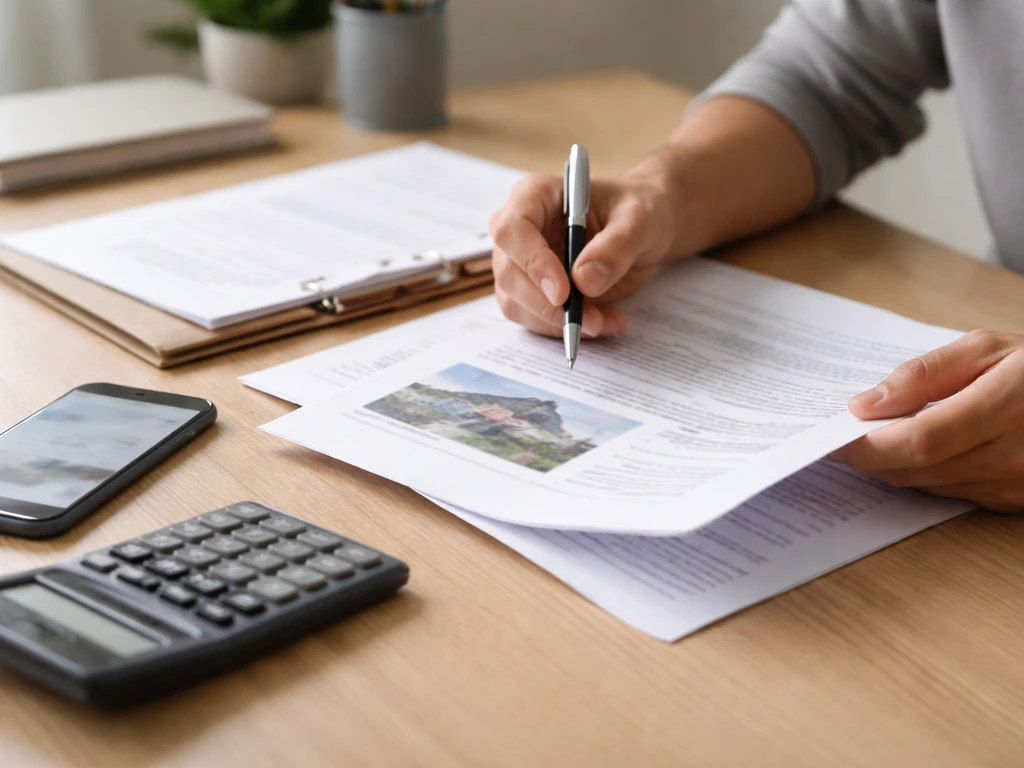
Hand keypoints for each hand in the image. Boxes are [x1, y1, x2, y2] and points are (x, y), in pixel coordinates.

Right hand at [489, 173, 678, 337]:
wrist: (642, 230)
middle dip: (547, 306)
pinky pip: (534, 318)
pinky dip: (564, 328)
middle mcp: (519, 229)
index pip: (512, 229)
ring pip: (516, 303)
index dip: (532, 262)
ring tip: (605, 321)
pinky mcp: (530, 291)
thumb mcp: (639, 220)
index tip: (563, 293)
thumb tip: (584, 280)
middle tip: (590, 321)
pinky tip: (601, 322)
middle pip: (509, 273)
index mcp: (535, 195)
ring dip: (558, 323)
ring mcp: (520, 263)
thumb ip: (616, 246)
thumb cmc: (638, 212)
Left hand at [829, 330, 1023, 511]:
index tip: (833, 437)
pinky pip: (953, 493)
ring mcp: (1018, 484)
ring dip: (894, 467)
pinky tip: (914, 453)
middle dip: (872, 457)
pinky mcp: (1016, 500)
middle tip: (842, 439)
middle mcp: (1016, 455)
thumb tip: (868, 404)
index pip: (921, 440)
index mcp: (1009, 406)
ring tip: (873, 440)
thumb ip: (923, 375)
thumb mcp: (985, 347)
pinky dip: (925, 475)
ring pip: (931, 485)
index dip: (869, 444)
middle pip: (919, 469)